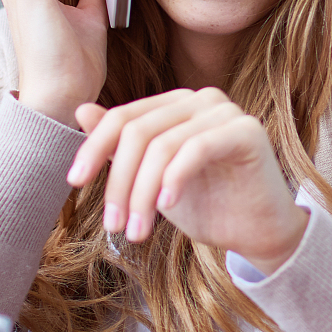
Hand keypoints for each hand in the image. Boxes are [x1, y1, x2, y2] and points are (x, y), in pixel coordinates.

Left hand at [67, 88, 308, 273]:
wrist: (258, 232)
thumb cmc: (208, 205)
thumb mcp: (152, 180)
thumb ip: (122, 147)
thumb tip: (80, 109)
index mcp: (176, 105)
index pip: (123, 118)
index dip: (93, 148)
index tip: (73, 183)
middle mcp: (201, 99)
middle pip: (138, 131)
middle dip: (119, 183)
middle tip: (113, 225)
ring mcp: (226, 112)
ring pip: (162, 145)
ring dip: (142, 193)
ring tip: (137, 231)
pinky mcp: (247, 131)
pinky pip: (196, 149)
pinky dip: (174, 179)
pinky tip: (168, 207)